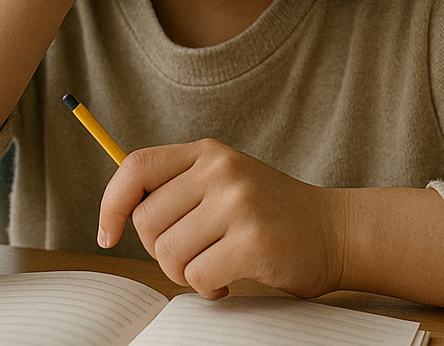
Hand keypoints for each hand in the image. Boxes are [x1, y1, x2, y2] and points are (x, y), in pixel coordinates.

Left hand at [98, 139, 345, 299]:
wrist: (335, 231)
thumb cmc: (270, 215)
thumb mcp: (226, 183)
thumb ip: (181, 188)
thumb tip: (118, 210)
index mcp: (209, 153)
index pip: (137, 167)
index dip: (111, 203)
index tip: (108, 234)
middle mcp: (222, 170)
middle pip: (148, 221)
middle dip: (160, 252)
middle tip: (193, 255)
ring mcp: (239, 203)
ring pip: (169, 254)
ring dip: (186, 274)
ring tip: (216, 267)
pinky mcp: (254, 240)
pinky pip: (197, 276)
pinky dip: (208, 289)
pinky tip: (230, 281)